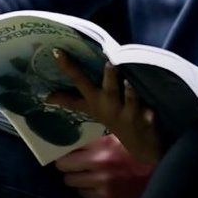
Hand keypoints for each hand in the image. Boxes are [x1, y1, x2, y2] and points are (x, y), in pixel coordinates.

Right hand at [46, 49, 161, 163]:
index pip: (78, 83)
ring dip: (129, 93)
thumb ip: (70, 101)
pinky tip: (150, 111)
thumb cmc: (112, 119)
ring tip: (128, 81)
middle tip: (109, 63)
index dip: (67, 67)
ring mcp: (128, 114)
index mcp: (95, 101)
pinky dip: (148, 113)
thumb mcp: (90, 110)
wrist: (139, 145)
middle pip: (107, 90)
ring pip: (129, 101)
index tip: (57, 51)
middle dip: (108, 78)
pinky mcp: (145, 120)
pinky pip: (147, 115)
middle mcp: (109, 106)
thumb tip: (46, 96)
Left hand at [53, 135, 152, 197]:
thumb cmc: (139, 152)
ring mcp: (102, 183)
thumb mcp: (119, 137)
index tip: (65, 149)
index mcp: (103, 144)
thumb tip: (76, 135)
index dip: (65, 148)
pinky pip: (84, 194)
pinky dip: (87, 190)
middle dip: (67, 165)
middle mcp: (99, 163)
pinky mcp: (106, 197)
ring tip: (85, 174)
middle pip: (64, 166)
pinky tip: (96, 185)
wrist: (159, 172)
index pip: (69, 146)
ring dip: (76, 178)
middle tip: (71, 163)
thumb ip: (99, 138)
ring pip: (71, 182)